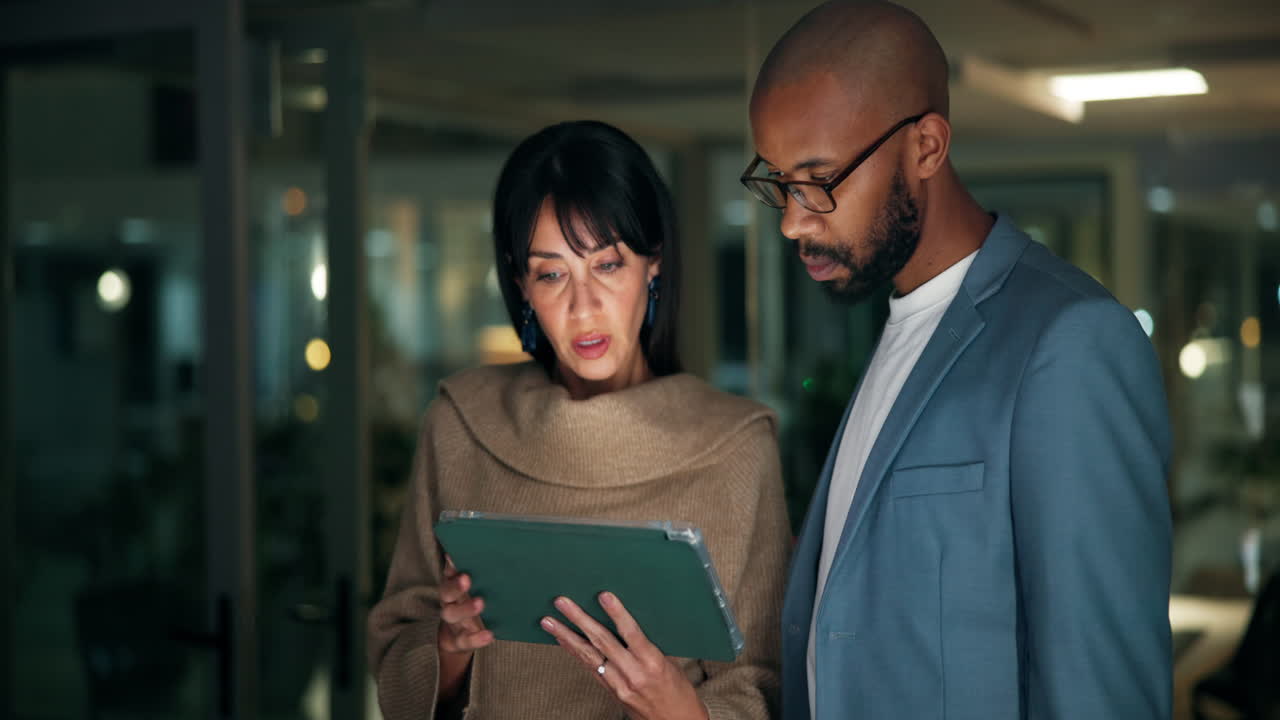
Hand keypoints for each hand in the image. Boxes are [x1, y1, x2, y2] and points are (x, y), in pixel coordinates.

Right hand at [437, 555, 493, 698]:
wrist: (460, 639)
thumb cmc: (473, 605)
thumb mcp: (478, 589)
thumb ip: (481, 573)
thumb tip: (494, 550)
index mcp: (453, 587)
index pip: (449, 573)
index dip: (451, 566)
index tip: (455, 557)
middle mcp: (450, 602)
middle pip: (447, 592)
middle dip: (456, 586)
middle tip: (466, 579)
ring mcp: (453, 623)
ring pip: (452, 615)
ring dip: (465, 609)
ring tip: (480, 603)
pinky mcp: (458, 641)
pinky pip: (465, 640)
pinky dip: (476, 638)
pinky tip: (489, 635)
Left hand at [540, 592, 708, 719]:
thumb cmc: (678, 693)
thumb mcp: (670, 664)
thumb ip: (648, 645)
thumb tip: (626, 622)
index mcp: (653, 663)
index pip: (632, 633)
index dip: (617, 614)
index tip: (603, 596)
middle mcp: (634, 674)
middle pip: (602, 642)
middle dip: (579, 619)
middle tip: (562, 602)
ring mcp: (619, 685)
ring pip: (588, 656)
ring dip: (566, 636)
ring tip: (550, 622)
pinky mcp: (611, 692)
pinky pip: (589, 668)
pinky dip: (574, 652)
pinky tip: (563, 640)